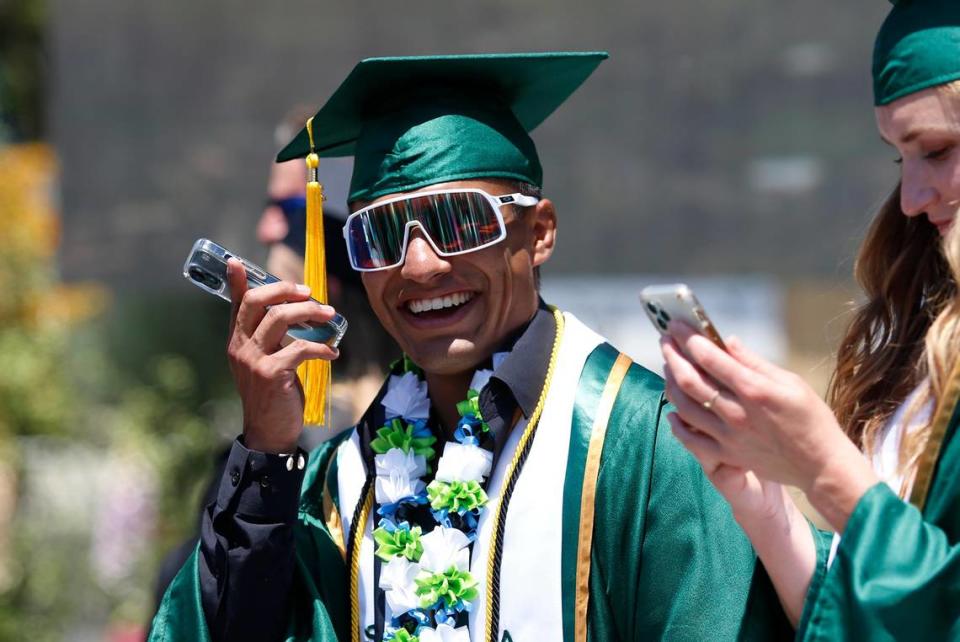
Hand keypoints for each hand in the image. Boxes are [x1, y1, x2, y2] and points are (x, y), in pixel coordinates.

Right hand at [226, 258, 338, 452]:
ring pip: (280, 318)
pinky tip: (333, 354)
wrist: (269, 432)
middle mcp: (240, 347)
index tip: (235, 261)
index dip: (237, 282)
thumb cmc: (272, 394)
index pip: (236, 305)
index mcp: (236, 342)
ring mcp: (254, 360)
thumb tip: (289, 313)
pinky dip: (322, 348)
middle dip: (285, 290)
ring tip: (331, 316)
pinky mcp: (272, 374)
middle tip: (310, 292)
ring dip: (311, 313)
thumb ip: (269, 339)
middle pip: (258, 303)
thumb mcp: (264, 362)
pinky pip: (301, 348)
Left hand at [661, 322, 876, 529]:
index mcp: (754, 389)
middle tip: (664, 341)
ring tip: (668, 368)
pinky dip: (676, 424)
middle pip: (689, 380)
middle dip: (672, 355)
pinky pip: (690, 439)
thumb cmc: (810, 418)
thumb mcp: (790, 382)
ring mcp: (728, 436)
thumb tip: (727, 340)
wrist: (820, 465)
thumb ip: (754, 362)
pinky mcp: (726, 455)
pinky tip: (672, 410)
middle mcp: (736, 413)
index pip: (709, 357)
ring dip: (670, 383)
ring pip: (684, 406)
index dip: (687, 338)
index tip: (675, 325)